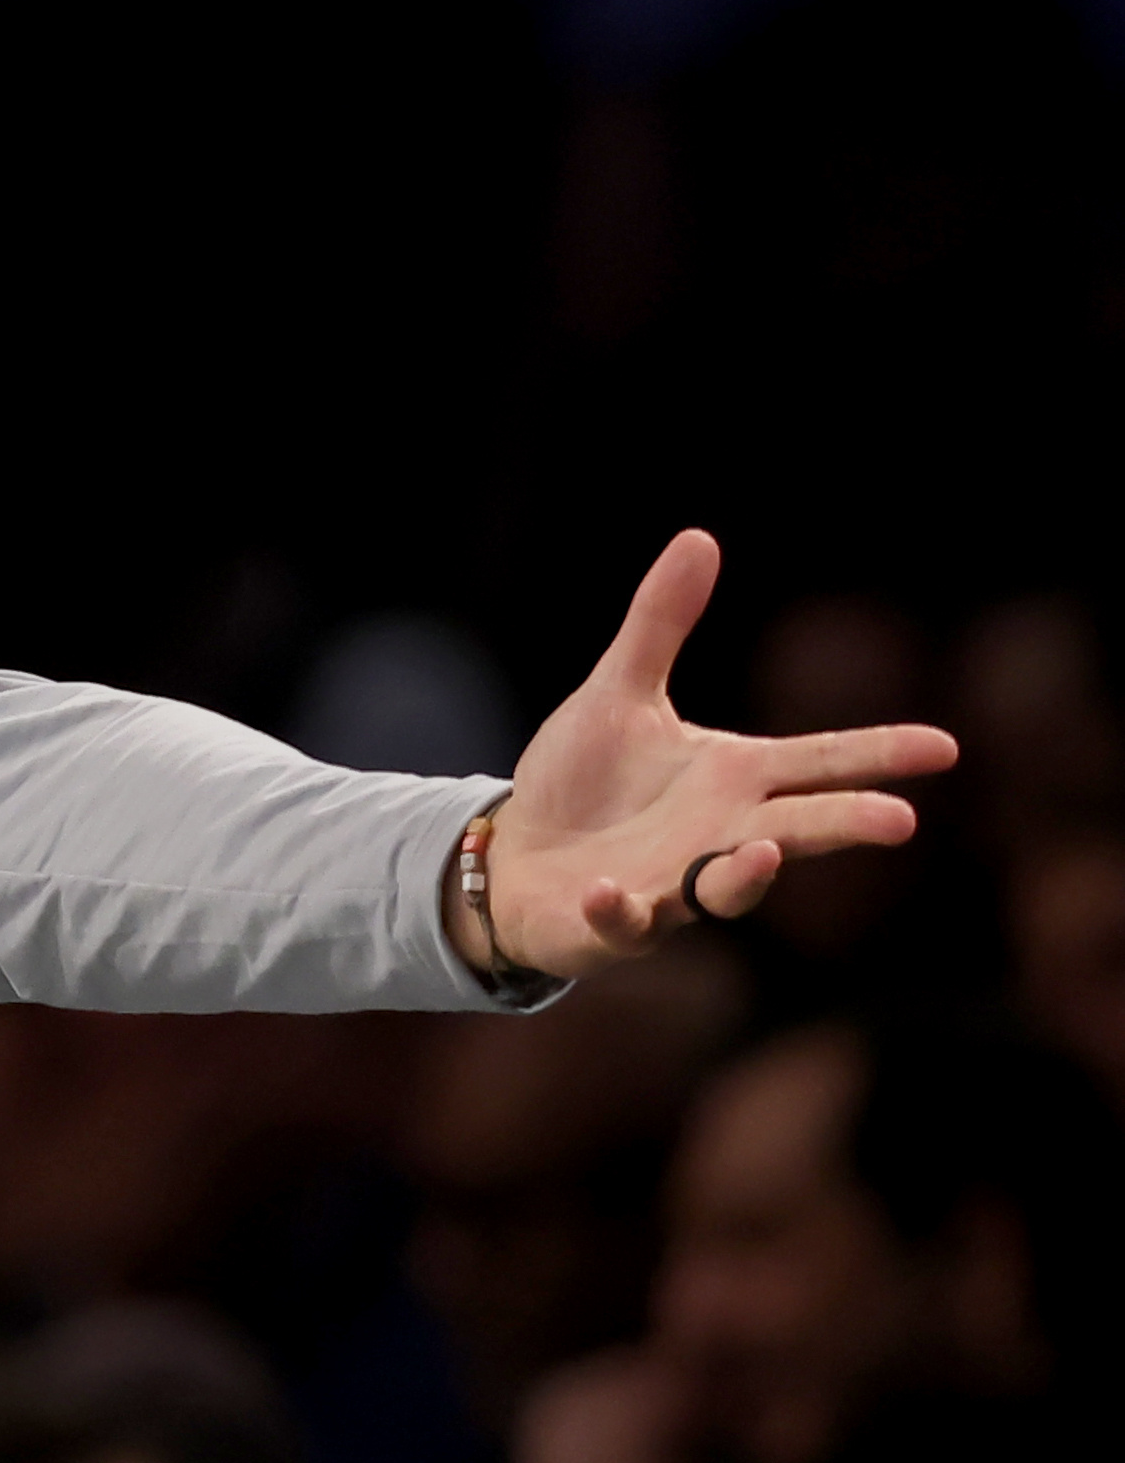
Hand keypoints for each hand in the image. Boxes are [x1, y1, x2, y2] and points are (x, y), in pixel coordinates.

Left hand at [475, 529, 954, 977]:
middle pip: (798, 830)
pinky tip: (604, 890)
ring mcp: (671, 887)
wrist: (516, 858)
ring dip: (744, 878)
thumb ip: (659, 626)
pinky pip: (624, 924)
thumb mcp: (620, 694)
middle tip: (901, 821)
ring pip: (724, 890)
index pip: (820, 762)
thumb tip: (699, 537)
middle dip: (845, 824)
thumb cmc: (584, 782)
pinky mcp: (614, 925)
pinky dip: (618, 911)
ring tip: (763, 857)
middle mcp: (718, 836)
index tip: (946, 747)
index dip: (880, 754)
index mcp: (733, 779)